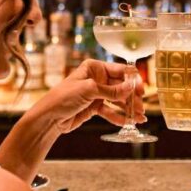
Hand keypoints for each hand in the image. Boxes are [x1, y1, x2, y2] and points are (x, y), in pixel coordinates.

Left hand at [0, 60, 144, 182]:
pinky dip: (119, 117)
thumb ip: (112, 90)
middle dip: (132, 98)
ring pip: (118, 100)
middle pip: (121, 86)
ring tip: (139, 118)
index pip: (120, 70)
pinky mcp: (94, 107)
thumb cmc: (63, 97)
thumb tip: (131, 87)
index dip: (132, 80)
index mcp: (95, 67)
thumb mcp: (89, 90)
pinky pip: (110, 111)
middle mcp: (97, 78)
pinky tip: (127, 123)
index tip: (141, 90)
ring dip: (128, 109)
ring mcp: (96, 93)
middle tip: (141, 108)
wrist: (48, 118)